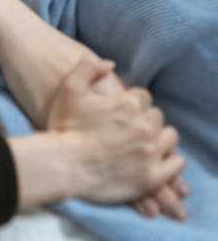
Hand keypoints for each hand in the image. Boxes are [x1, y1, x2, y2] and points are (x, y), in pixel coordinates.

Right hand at [46, 58, 185, 214]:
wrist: (63, 166)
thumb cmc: (65, 128)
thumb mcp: (70, 89)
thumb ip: (88, 67)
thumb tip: (111, 64)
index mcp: (128, 104)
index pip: (144, 98)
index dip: (132, 105)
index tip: (122, 115)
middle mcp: (144, 126)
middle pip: (157, 117)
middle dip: (145, 121)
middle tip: (129, 132)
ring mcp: (150, 152)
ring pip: (169, 137)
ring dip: (159, 138)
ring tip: (143, 145)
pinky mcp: (152, 176)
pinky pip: (176, 163)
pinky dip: (169, 161)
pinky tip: (154, 161)